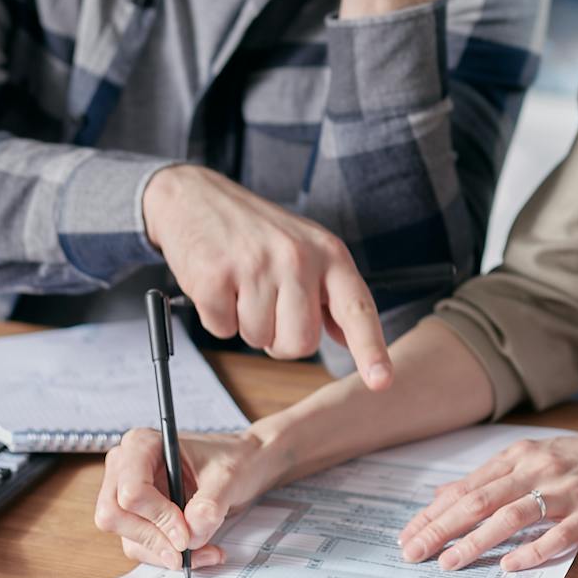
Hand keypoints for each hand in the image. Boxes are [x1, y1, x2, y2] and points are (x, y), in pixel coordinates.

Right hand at [93, 427, 279, 569]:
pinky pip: (141, 547)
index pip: (131, 490)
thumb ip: (210, 504)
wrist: (243, 467)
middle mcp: (126, 468)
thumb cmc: (233, 459)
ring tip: (206, 551)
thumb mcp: (228, 477)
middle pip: (115, 516)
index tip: (186, 534)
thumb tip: (190, 535)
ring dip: (165, 553)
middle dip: (154, 539)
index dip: (157, 517)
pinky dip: (167, 555)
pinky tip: (199, 552)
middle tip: (188, 550)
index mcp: (142, 445)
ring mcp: (127, 494)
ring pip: (127, 537)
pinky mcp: (137, 517)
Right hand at [143, 165, 391, 387]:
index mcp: (329, 253)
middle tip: (267, 305)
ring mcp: (256, 265)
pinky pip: (222, 330)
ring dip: (246, 324)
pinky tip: (219, 283)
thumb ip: (330, 293)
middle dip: (280, 339)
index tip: (381, 381)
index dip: (371, 349)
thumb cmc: (256, 230)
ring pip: (259, 339)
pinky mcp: (216, 275)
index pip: (357, 308)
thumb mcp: (306, 248)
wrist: (196, 196)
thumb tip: (348, 338)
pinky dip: (217, 317)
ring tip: (241, 285)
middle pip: (300, 342)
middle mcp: (298, 258)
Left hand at [396, 430, 577, 572]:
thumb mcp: (534, 458)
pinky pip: (557, 533)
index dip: (433, 513)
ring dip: (476, 541)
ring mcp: (563, 490)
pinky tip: (510, 566)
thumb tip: (443, 495)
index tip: (407, 535)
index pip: (466, 488)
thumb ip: (490, 477)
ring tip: (450, 563)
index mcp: (519, 457)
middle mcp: (536, 469)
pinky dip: (532, 550)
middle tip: (413, 553)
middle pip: (479, 501)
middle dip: (441, 529)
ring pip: (510, 516)